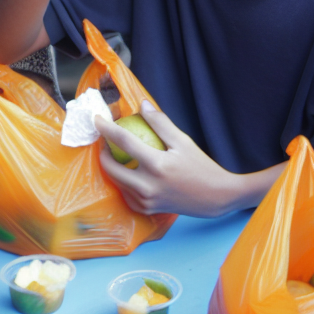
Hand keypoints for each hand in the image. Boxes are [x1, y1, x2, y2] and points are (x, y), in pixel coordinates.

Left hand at [96, 101, 241, 216]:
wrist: (215, 197)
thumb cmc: (201, 166)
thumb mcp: (183, 141)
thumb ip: (160, 122)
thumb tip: (142, 104)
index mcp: (157, 165)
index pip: (124, 141)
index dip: (107, 128)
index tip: (97, 119)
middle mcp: (147, 186)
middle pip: (111, 167)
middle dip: (103, 151)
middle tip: (106, 139)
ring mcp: (146, 201)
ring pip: (116, 181)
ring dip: (111, 165)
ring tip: (115, 151)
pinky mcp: (146, 210)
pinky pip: (125, 193)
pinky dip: (122, 180)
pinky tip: (128, 170)